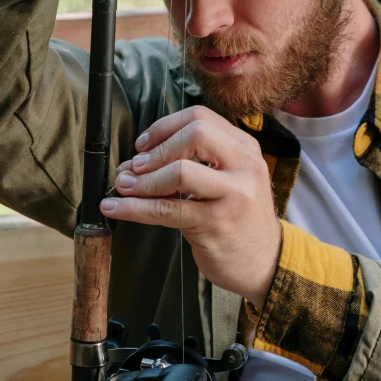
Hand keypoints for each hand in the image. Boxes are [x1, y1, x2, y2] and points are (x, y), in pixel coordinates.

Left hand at [101, 106, 281, 309]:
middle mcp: (244, 165)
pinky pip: (168, 210)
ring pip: (180, 171)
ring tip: (123, 186)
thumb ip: (192, 164)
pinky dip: (135, 208)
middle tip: (135, 166)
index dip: (164, 127)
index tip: (143, 144)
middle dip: (157, 149)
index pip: (200, 117)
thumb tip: (134, 162)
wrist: (264, 263)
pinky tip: (115, 208)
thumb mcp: (228, 181)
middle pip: (194, 134)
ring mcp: (234, 194)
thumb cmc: (238, 219)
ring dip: (143, 179)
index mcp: (245, 148)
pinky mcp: (216, 223)